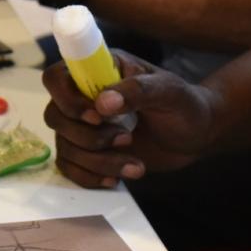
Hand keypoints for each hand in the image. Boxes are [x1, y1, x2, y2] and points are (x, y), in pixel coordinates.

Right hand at [42, 56, 219, 186]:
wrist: (196, 136)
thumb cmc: (184, 105)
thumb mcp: (169, 92)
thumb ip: (138, 90)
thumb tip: (103, 102)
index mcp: (99, 71)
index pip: (56, 78)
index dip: (67, 99)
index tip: (97, 116)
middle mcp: (84, 98)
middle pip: (55, 117)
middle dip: (89, 137)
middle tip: (128, 138)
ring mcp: (84, 127)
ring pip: (65, 147)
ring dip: (98, 162)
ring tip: (136, 165)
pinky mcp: (89, 154)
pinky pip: (70, 169)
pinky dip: (90, 177)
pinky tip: (117, 178)